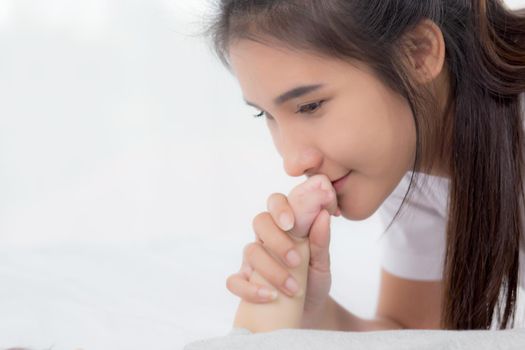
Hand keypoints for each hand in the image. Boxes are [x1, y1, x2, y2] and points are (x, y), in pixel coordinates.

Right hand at [226, 175, 337, 322]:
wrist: (310, 312)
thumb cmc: (315, 280)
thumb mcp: (322, 262)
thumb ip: (321, 241)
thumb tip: (323, 215)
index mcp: (285, 226)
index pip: (276, 203)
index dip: (280, 208)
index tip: (291, 223)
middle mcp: (265, 238)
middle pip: (260, 222)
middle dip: (276, 239)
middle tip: (295, 260)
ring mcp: (252, 260)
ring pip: (250, 251)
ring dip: (271, 270)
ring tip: (293, 288)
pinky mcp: (244, 283)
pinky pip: (234, 281)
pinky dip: (250, 290)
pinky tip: (270, 297)